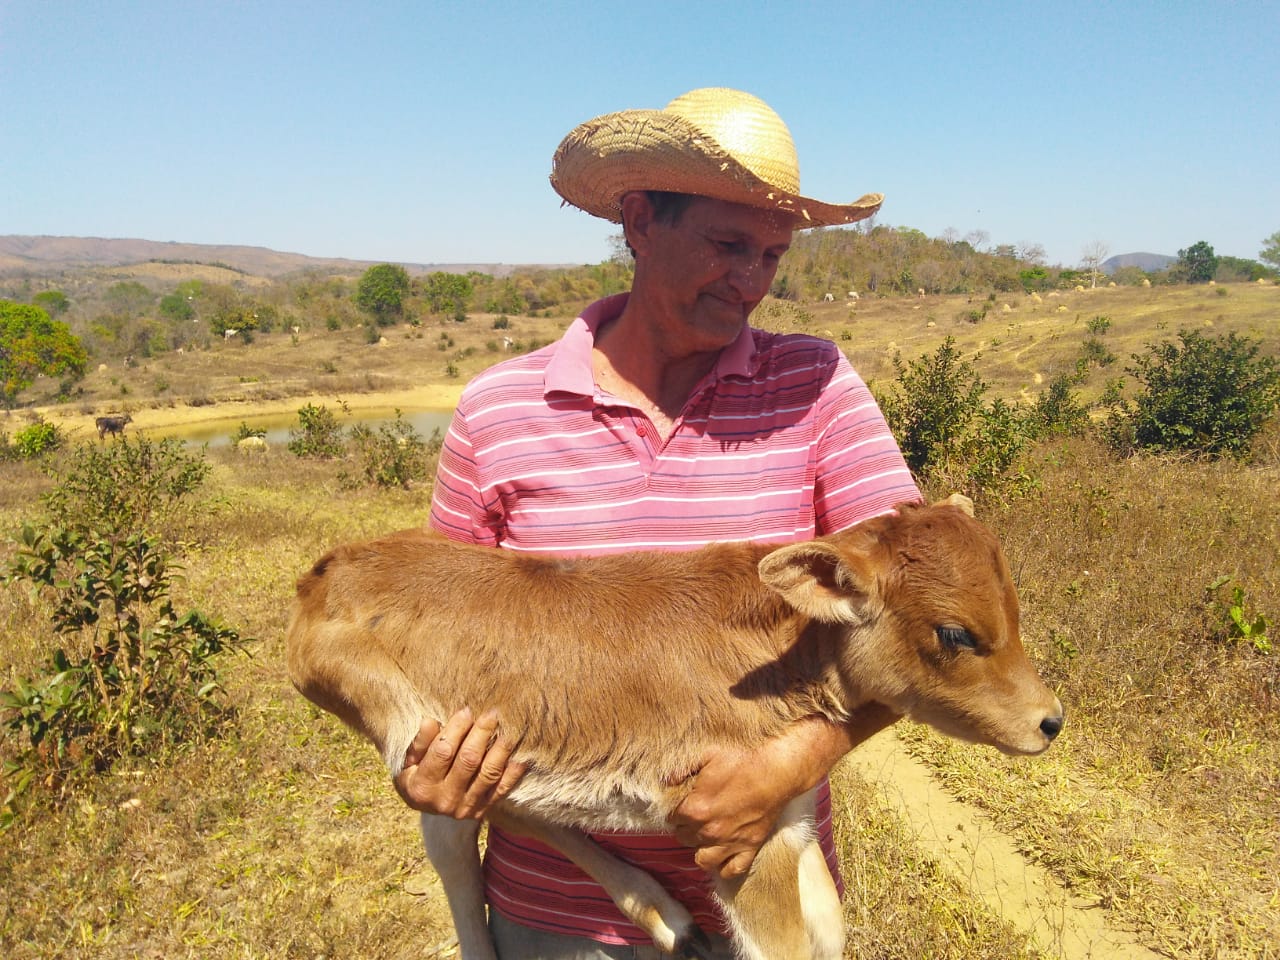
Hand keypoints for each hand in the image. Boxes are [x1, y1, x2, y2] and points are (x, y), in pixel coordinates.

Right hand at [393, 707, 525, 817]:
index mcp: (421, 786)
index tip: (466, 710)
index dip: (456, 729)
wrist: (426, 805)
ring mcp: (465, 808)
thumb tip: (430, 721)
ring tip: (508, 730)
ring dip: (501, 750)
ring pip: (489, 774)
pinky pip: (502, 789)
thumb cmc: (415, 774)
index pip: (443, 752)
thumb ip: (419, 742)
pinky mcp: (482, 810)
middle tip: (492, 714)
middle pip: (469, 761)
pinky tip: (521, 756)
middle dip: (482, 733)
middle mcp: (444, 800)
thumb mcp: (408, 760)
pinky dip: (513, 772)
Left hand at [668, 705, 899, 878]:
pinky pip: (732, 870)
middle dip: (685, 827)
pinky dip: (725, 866)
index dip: (676, 809)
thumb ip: (682, 768)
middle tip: (694, 815)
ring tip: (705, 835)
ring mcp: (730, 843)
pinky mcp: (749, 848)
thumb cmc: (743, 758)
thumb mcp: (708, 754)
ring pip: (702, 860)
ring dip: (700, 848)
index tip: (683, 802)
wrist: (778, 770)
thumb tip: (665, 781)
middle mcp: (710, 831)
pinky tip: (724, 854)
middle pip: (684, 838)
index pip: (672, 818)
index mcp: (696, 809)